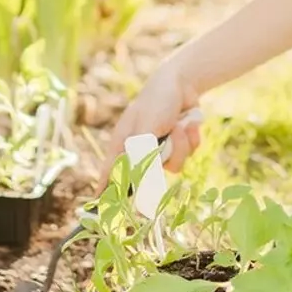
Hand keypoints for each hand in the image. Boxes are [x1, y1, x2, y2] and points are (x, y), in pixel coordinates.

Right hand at [98, 58, 200, 189]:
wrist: (182, 83)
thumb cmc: (156, 101)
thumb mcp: (147, 128)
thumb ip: (142, 155)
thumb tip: (139, 181)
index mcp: (123, 145)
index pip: (110, 174)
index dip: (106, 192)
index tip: (101, 208)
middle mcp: (139, 150)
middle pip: (150, 176)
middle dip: (164, 156)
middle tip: (169, 135)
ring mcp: (159, 149)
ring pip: (173, 166)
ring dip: (181, 145)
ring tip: (179, 125)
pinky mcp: (176, 146)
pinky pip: (187, 156)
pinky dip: (190, 140)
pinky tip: (188, 123)